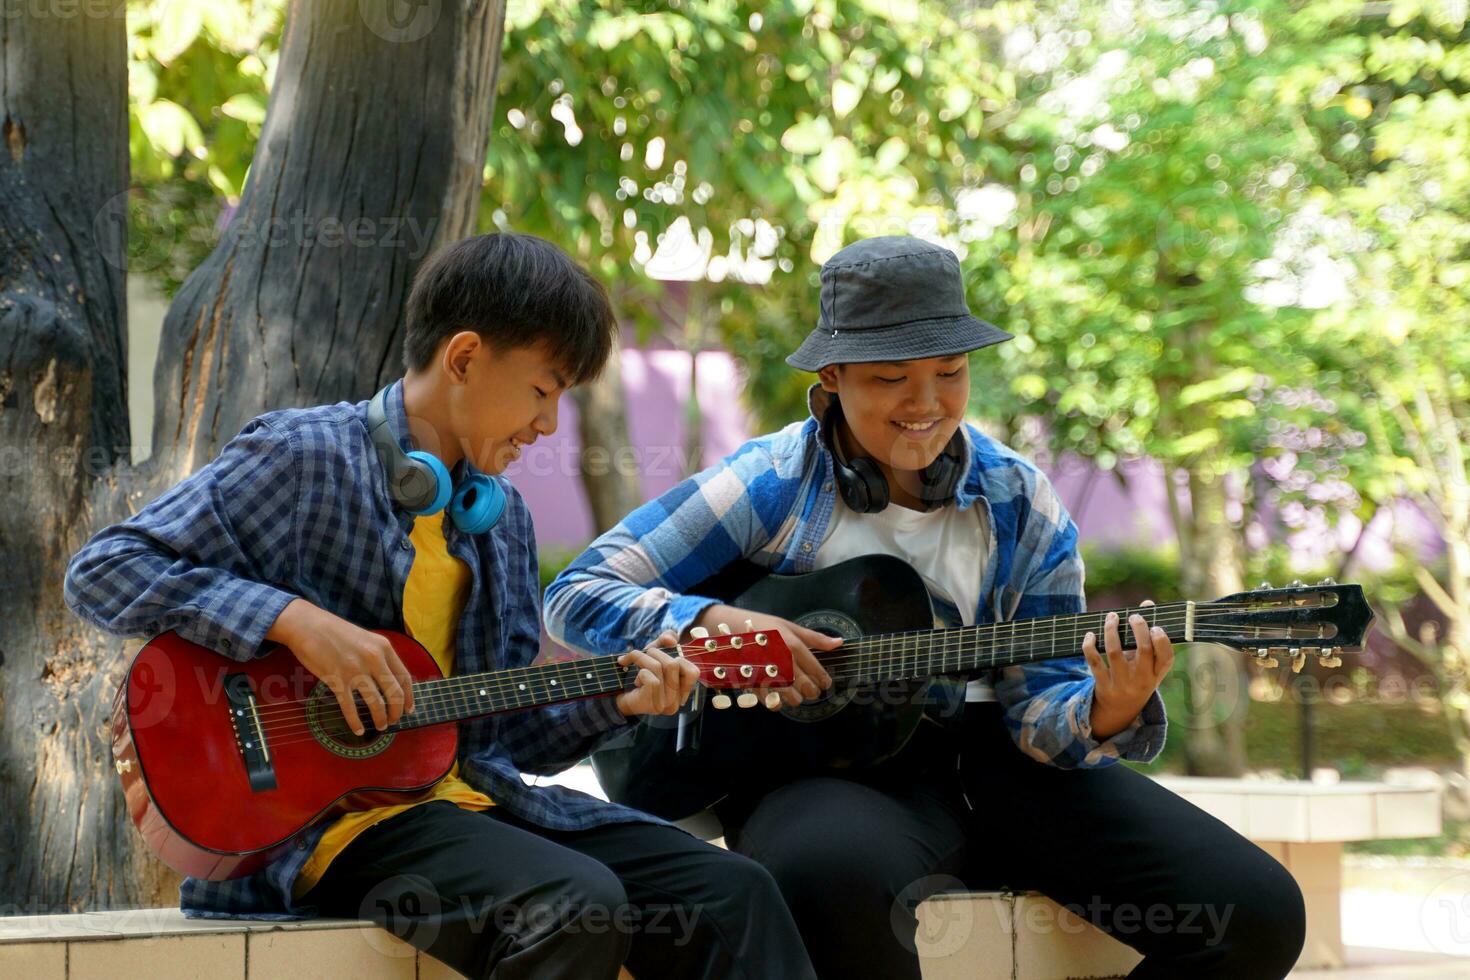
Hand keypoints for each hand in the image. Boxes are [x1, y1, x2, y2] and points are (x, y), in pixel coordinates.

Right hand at [267, 598, 414, 735]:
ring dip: (380, 719)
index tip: (409, 710)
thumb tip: (391, 682)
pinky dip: (356, 723)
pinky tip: (359, 730)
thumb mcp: (367, 639)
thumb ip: (380, 657)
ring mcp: (355, 670)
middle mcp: (373, 659)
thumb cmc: (336, 633)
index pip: (404, 677)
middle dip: (396, 712)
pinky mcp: (337, 680)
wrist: (308, 626)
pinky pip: (350, 708)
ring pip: (376, 703)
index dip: (409, 697)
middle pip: (394, 693)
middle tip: (393, 721)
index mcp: (384, 648)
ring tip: (380, 726)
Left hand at [615, 631, 700, 716]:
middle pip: (673, 664)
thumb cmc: (639, 674)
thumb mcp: (654, 653)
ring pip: (659, 668)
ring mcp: (666, 704)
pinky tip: (636, 680)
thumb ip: (665, 640)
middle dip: (654, 652)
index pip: (693, 672)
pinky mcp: (653, 705)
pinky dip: (640, 673)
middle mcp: (676, 700)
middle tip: (642, 656)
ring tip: (634, 663)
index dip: (680, 658)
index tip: (663, 657)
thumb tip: (671, 640)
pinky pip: (651, 679)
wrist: (618, 696)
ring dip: (641, 659)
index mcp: (681, 690)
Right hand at [691, 604, 838, 708]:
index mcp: (792, 644)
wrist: (729, 628)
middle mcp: (781, 659)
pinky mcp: (753, 682)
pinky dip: (776, 703)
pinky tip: (779, 699)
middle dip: (812, 691)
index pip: (815, 668)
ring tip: (797, 695)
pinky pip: (769, 700)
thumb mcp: (789, 626)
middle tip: (812, 691)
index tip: (826, 683)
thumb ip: (815, 638)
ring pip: (790, 696)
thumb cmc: (763, 626)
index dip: (823, 679)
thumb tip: (839, 643)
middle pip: (805, 685)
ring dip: (796, 699)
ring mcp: (766, 672)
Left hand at [1082, 599, 1174, 739]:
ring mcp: (1122, 682)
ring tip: (1111, 617)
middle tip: (1133, 616)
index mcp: (1157, 673)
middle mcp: (1142, 679)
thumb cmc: (1137, 677)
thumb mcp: (1148, 663)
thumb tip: (1147, 603)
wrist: (1120, 710)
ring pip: (1114, 652)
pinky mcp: (1103, 684)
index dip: (1162, 640)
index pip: (1166, 657)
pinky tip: (1090, 634)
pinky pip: (1094, 661)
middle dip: (1138, 628)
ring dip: (1111, 630)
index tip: (1155, 626)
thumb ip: (1148, 635)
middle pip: (1142, 650)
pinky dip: (1090, 645)